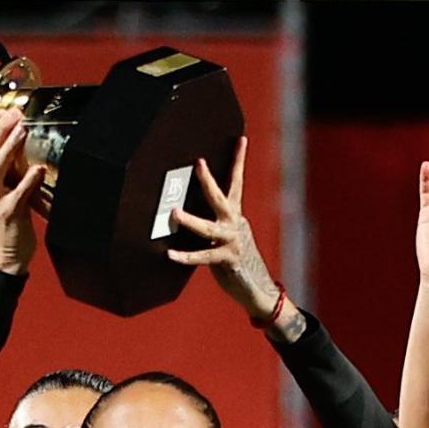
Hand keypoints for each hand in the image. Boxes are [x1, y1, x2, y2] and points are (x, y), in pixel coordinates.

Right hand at [0, 105, 41, 276]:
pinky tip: (38, 169)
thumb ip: (8, 174)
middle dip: (1, 130)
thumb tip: (21, 150)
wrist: (5, 256)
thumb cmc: (6, 225)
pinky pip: (18, 193)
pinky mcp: (7, 213)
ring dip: (10, 147)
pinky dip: (28, 180)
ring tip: (23, 131)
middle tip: (15, 113)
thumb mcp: (2, 194)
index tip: (6, 111)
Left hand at [169, 138, 284, 323]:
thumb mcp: (227, 236)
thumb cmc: (237, 260)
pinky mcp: (226, 260)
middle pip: (221, 197)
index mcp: (235, 215)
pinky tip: (170, 254)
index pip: (236, 182)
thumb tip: (189, 212)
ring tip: (175, 212)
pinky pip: (203, 257)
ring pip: (208, 228)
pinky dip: (186, 256)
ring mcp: (231, 242)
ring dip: (190, 220)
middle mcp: (234, 224)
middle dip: (209, 180)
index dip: (238, 160)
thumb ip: (214, 223)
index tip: (241, 139)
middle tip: (199, 163)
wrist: (258, 288)